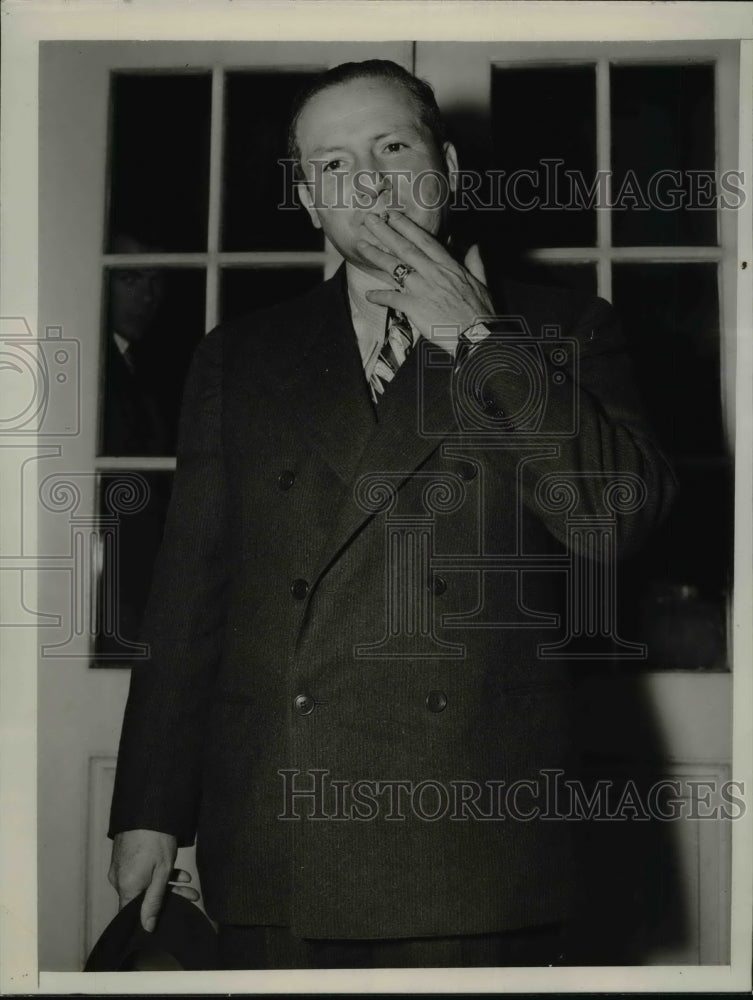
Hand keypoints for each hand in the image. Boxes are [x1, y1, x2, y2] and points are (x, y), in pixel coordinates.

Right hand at [108, 829, 198, 931]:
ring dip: (168, 884)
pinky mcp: (125, 857)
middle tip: (191, 897)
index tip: (168, 918)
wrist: (148, 808)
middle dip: (169, 898)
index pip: (132, 915)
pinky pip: (141, 872)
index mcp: (126, 887)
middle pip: (142, 898)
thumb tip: (147, 927)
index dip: (148, 920)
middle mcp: (118, 879)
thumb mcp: (162, 872)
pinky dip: (158, 874)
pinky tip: (179, 871)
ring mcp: (121, 867)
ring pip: (145, 884)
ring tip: (189, 882)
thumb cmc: (156, 839)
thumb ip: (154, 901)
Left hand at [359, 212, 492, 354]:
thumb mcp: (482, 283)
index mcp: (449, 266)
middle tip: (370, 220)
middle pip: (405, 248)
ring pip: (395, 268)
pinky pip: (392, 298)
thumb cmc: (480, 313)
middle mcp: (433, 273)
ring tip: (362, 245)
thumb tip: (474, 246)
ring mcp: (422, 289)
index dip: (407, 227)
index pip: (424, 241)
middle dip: (386, 232)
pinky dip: (379, 296)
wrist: (476, 336)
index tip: (393, 216)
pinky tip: (369, 295)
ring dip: (376, 255)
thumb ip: (475, 262)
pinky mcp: (414, 307)